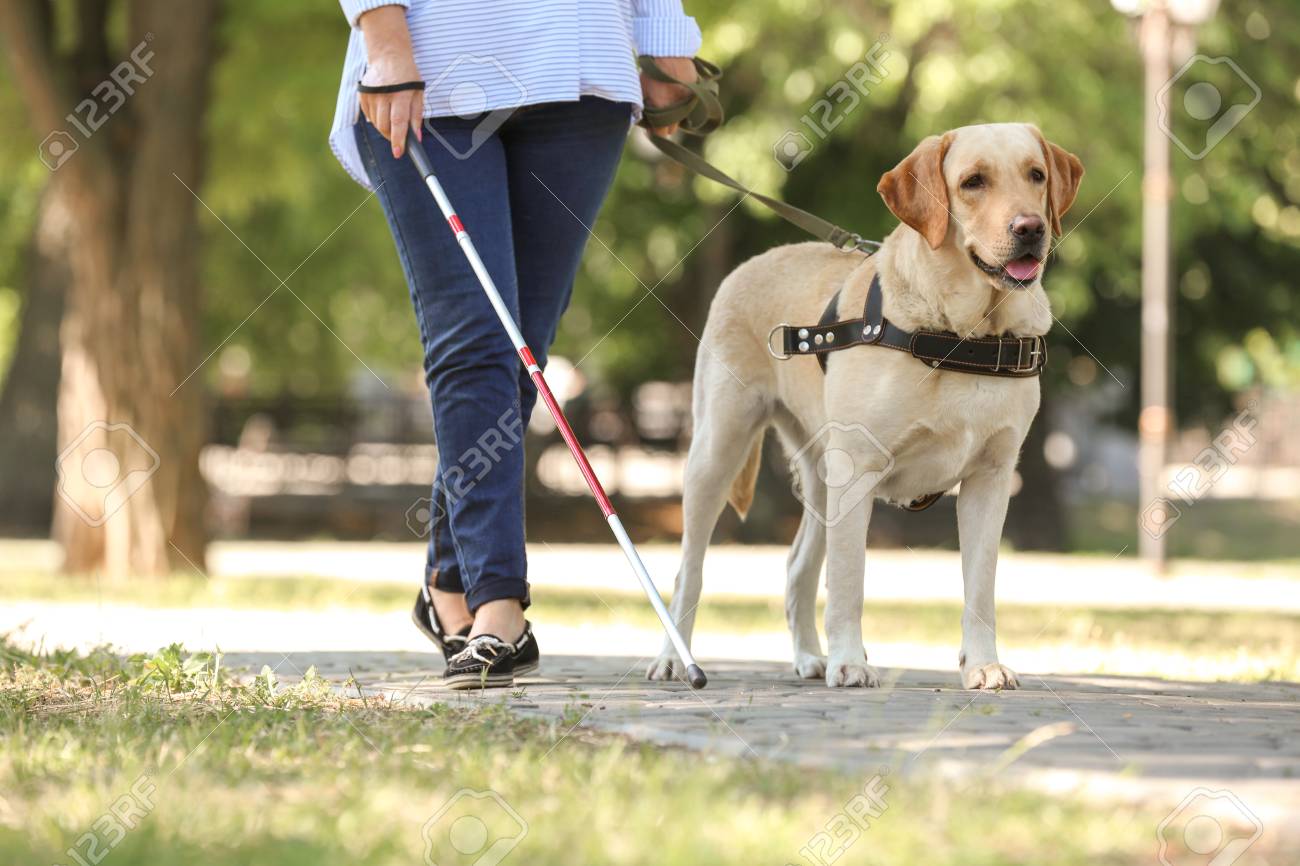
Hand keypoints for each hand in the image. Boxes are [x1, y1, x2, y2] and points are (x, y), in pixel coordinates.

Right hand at [357, 6, 422, 158]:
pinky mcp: (363, 94)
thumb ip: (417, 117)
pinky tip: (384, 111)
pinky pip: (369, 116)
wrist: (389, 57)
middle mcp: (384, 94)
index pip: (398, 122)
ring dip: (385, 129)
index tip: (398, 152)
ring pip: (376, 123)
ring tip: (393, 122)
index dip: (398, 139)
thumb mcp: (418, 94)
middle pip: (385, 125)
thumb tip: (417, 138)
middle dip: (392, 137)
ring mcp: (371, 94)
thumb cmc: (407, 77)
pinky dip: (377, 119)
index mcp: (401, 94)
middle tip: (399, 139)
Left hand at [640, 56, 696, 135]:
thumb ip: (643, 107)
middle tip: (659, 113)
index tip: (651, 126)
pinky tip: (676, 93)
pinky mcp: (695, 94)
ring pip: (682, 118)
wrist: (669, 52)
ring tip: (668, 101)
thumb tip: (641, 120)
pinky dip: (683, 103)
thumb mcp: (642, 89)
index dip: (654, 131)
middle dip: (665, 123)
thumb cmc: (651, 70)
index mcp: (662, 109)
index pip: (660, 134)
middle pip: (672, 128)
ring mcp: (688, 102)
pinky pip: (689, 106)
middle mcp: (677, 109)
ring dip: (675, 114)